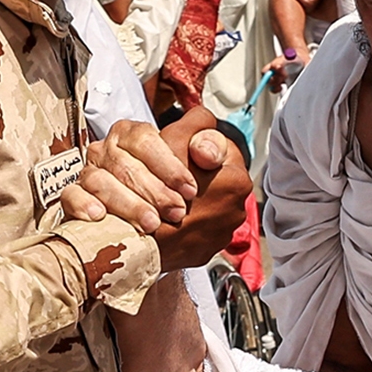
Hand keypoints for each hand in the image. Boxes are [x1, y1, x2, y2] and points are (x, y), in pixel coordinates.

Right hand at [64, 116, 197, 233]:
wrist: (144, 243)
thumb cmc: (175, 198)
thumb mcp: (200, 170)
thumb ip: (211, 149)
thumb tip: (208, 151)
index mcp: (134, 136)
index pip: (145, 138)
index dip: (169, 164)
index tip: (190, 189)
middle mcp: (107, 151)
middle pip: (125, 165)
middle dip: (154, 191)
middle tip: (177, 212)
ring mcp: (88, 175)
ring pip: (100, 181)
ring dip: (128, 204)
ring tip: (152, 225)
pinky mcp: (73, 200)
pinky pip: (72, 196)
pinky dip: (85, 205)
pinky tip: (101, 218)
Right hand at [150, 113, 248, 272]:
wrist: (135, 246)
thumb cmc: (153, 192)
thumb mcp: (173, 143)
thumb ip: (195, 125)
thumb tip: (206, 118)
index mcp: (236, 181)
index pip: (223, 149)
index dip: (199, 146)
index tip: (182, 153)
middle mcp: (236, 211)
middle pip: (217, 178)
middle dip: (196, 174)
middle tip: (173, 175)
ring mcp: (221, 235)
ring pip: (208, 205)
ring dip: (192, 198)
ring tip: (168, 198)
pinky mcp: (204, 253)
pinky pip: (198, 230)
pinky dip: (185, 223)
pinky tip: (166, 218)